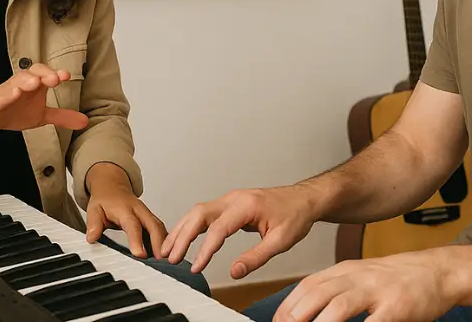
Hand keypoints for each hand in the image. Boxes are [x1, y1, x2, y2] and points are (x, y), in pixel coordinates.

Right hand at [0, 63, 88, 137]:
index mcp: (33, 86)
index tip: (67, 76)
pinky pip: (0, 97)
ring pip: (15, 82)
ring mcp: (6, 93)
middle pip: (32, 72)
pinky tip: (15, 93)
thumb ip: (62, 116)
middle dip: (44, 73)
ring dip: (26, 80)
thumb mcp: (41, 116)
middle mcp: (21, 85)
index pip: (45, 74)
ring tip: (36, 83)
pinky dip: (7, 94)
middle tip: (54, 79)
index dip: (55, 73)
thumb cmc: (13, 111)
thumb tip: (84, 121)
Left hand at [85, 163, 167, 257]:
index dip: (137, 240)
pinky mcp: (150, 219)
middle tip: (160, 259)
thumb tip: (92, 237)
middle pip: (153, 225)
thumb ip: (93, 224)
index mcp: (125, 209)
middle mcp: (139, 210)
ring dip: (164, 243)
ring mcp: (147, 214)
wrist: (112, 187)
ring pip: (160, 227)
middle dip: (159, 243)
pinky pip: (160, 230)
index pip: (133, 225)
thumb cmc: (105, 200)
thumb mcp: (94, 209)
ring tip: (165, 260)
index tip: (140, 254)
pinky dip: (164, 241)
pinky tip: (164, 253)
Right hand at [158, 186, 316, 277]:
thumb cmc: (295, 216)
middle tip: (170, 258)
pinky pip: (204, 213)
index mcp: (246, 205)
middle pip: (199, 214)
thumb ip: (257, 257)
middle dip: (182, 236)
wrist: (304, 199)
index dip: (205, 250)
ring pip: (197, 212)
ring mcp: (229, 199)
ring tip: (167, 250)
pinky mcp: (228, 204)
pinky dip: (189, 226)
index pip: (218, 228)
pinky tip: (181, 239)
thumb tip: (234, 272)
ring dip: (181, 230)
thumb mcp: (281, 241)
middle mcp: (234, 198)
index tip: (196, 267)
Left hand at [275, 252, 458, 321]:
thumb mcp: (361, 277)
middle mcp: (358, 277)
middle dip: (295, 316)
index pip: (307, 286)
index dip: (287, 306)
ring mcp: (378, 291)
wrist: (439, 271)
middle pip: (317, 294)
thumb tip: (302, 312)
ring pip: (339, 306)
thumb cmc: (396, 279)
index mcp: (346, 270)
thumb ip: (335, 290)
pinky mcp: (397, 307)